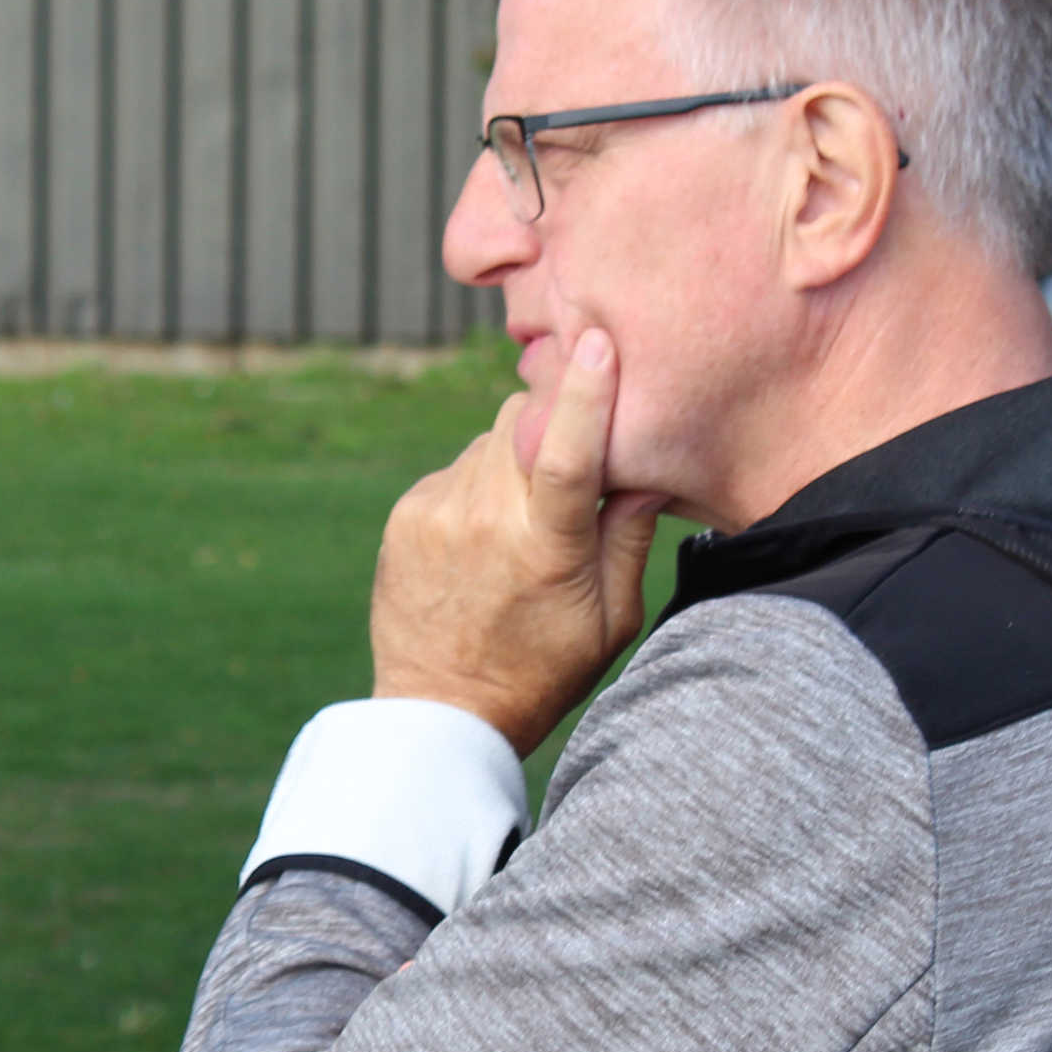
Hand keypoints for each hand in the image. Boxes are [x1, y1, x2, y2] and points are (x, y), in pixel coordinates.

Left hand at [369, 328, 665, 756]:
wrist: (440, 712)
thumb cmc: (541, 672)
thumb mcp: (611, 620)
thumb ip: (628, 538)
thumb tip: (645, 469)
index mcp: (542, 547)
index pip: (563, 450)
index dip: (584, 391)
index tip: (597, 339)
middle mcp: (482, 519)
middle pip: (522, 419)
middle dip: (552, 423)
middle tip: (570, 462)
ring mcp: (436, 513)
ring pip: (490, 439)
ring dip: (516, 458)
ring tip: (524, 522)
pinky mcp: (406, 514)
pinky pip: (457, 468)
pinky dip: (480, 484)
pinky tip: (485, 539)